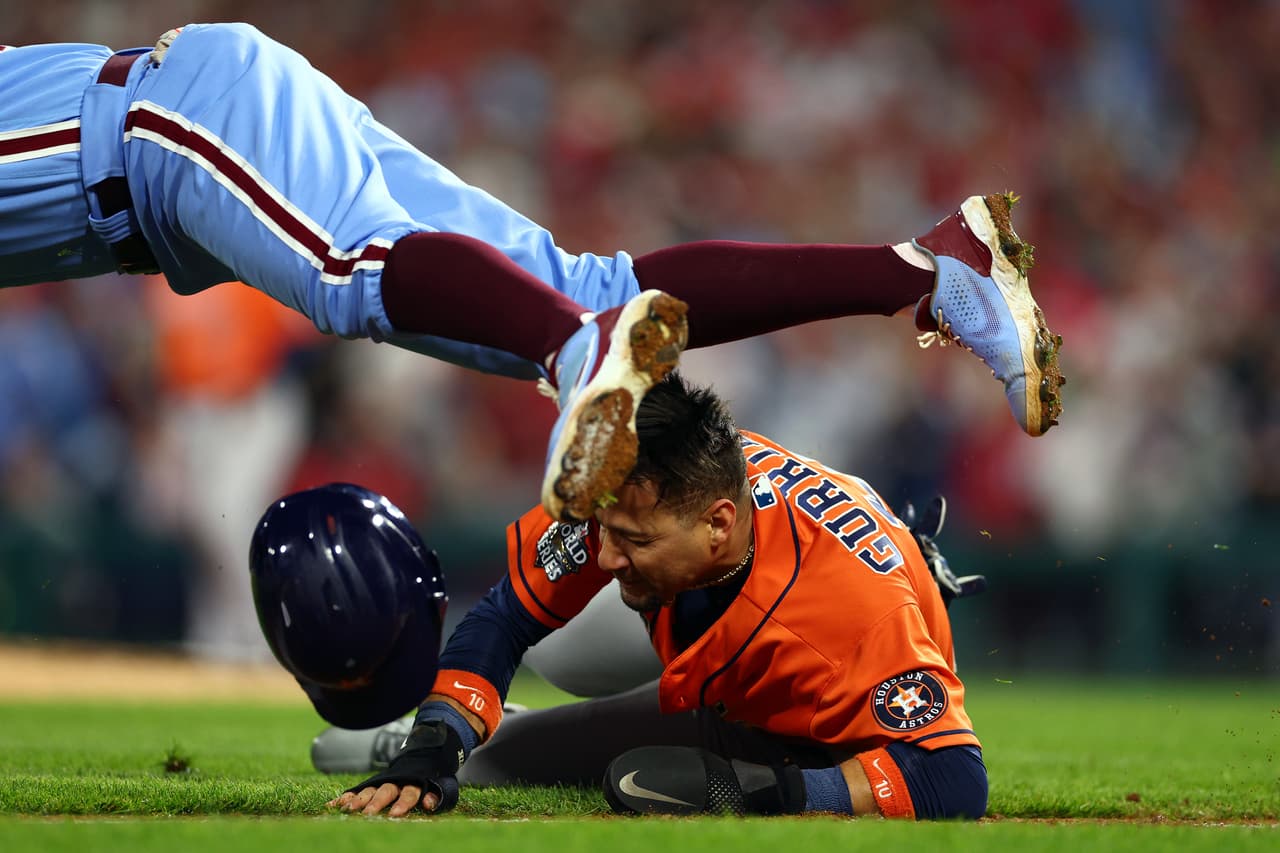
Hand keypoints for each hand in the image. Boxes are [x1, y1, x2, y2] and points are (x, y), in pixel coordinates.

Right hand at [324, 718, 464, 816]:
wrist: (423, 752)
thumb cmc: (434, 775)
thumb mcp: (442, 783)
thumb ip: (436, 794)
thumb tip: (429, 804)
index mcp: (416, 782)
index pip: (410, 793)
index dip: (403, 803)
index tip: (395, 814)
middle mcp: (397, 781)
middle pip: (386, 791)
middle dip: (376, 803)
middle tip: (368, 814)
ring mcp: (382, 781)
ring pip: (370, 790)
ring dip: (358, 800)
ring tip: (347, 810)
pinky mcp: (372, 784)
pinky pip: (357, 791)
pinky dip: (345, 798)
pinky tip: (332, 806)